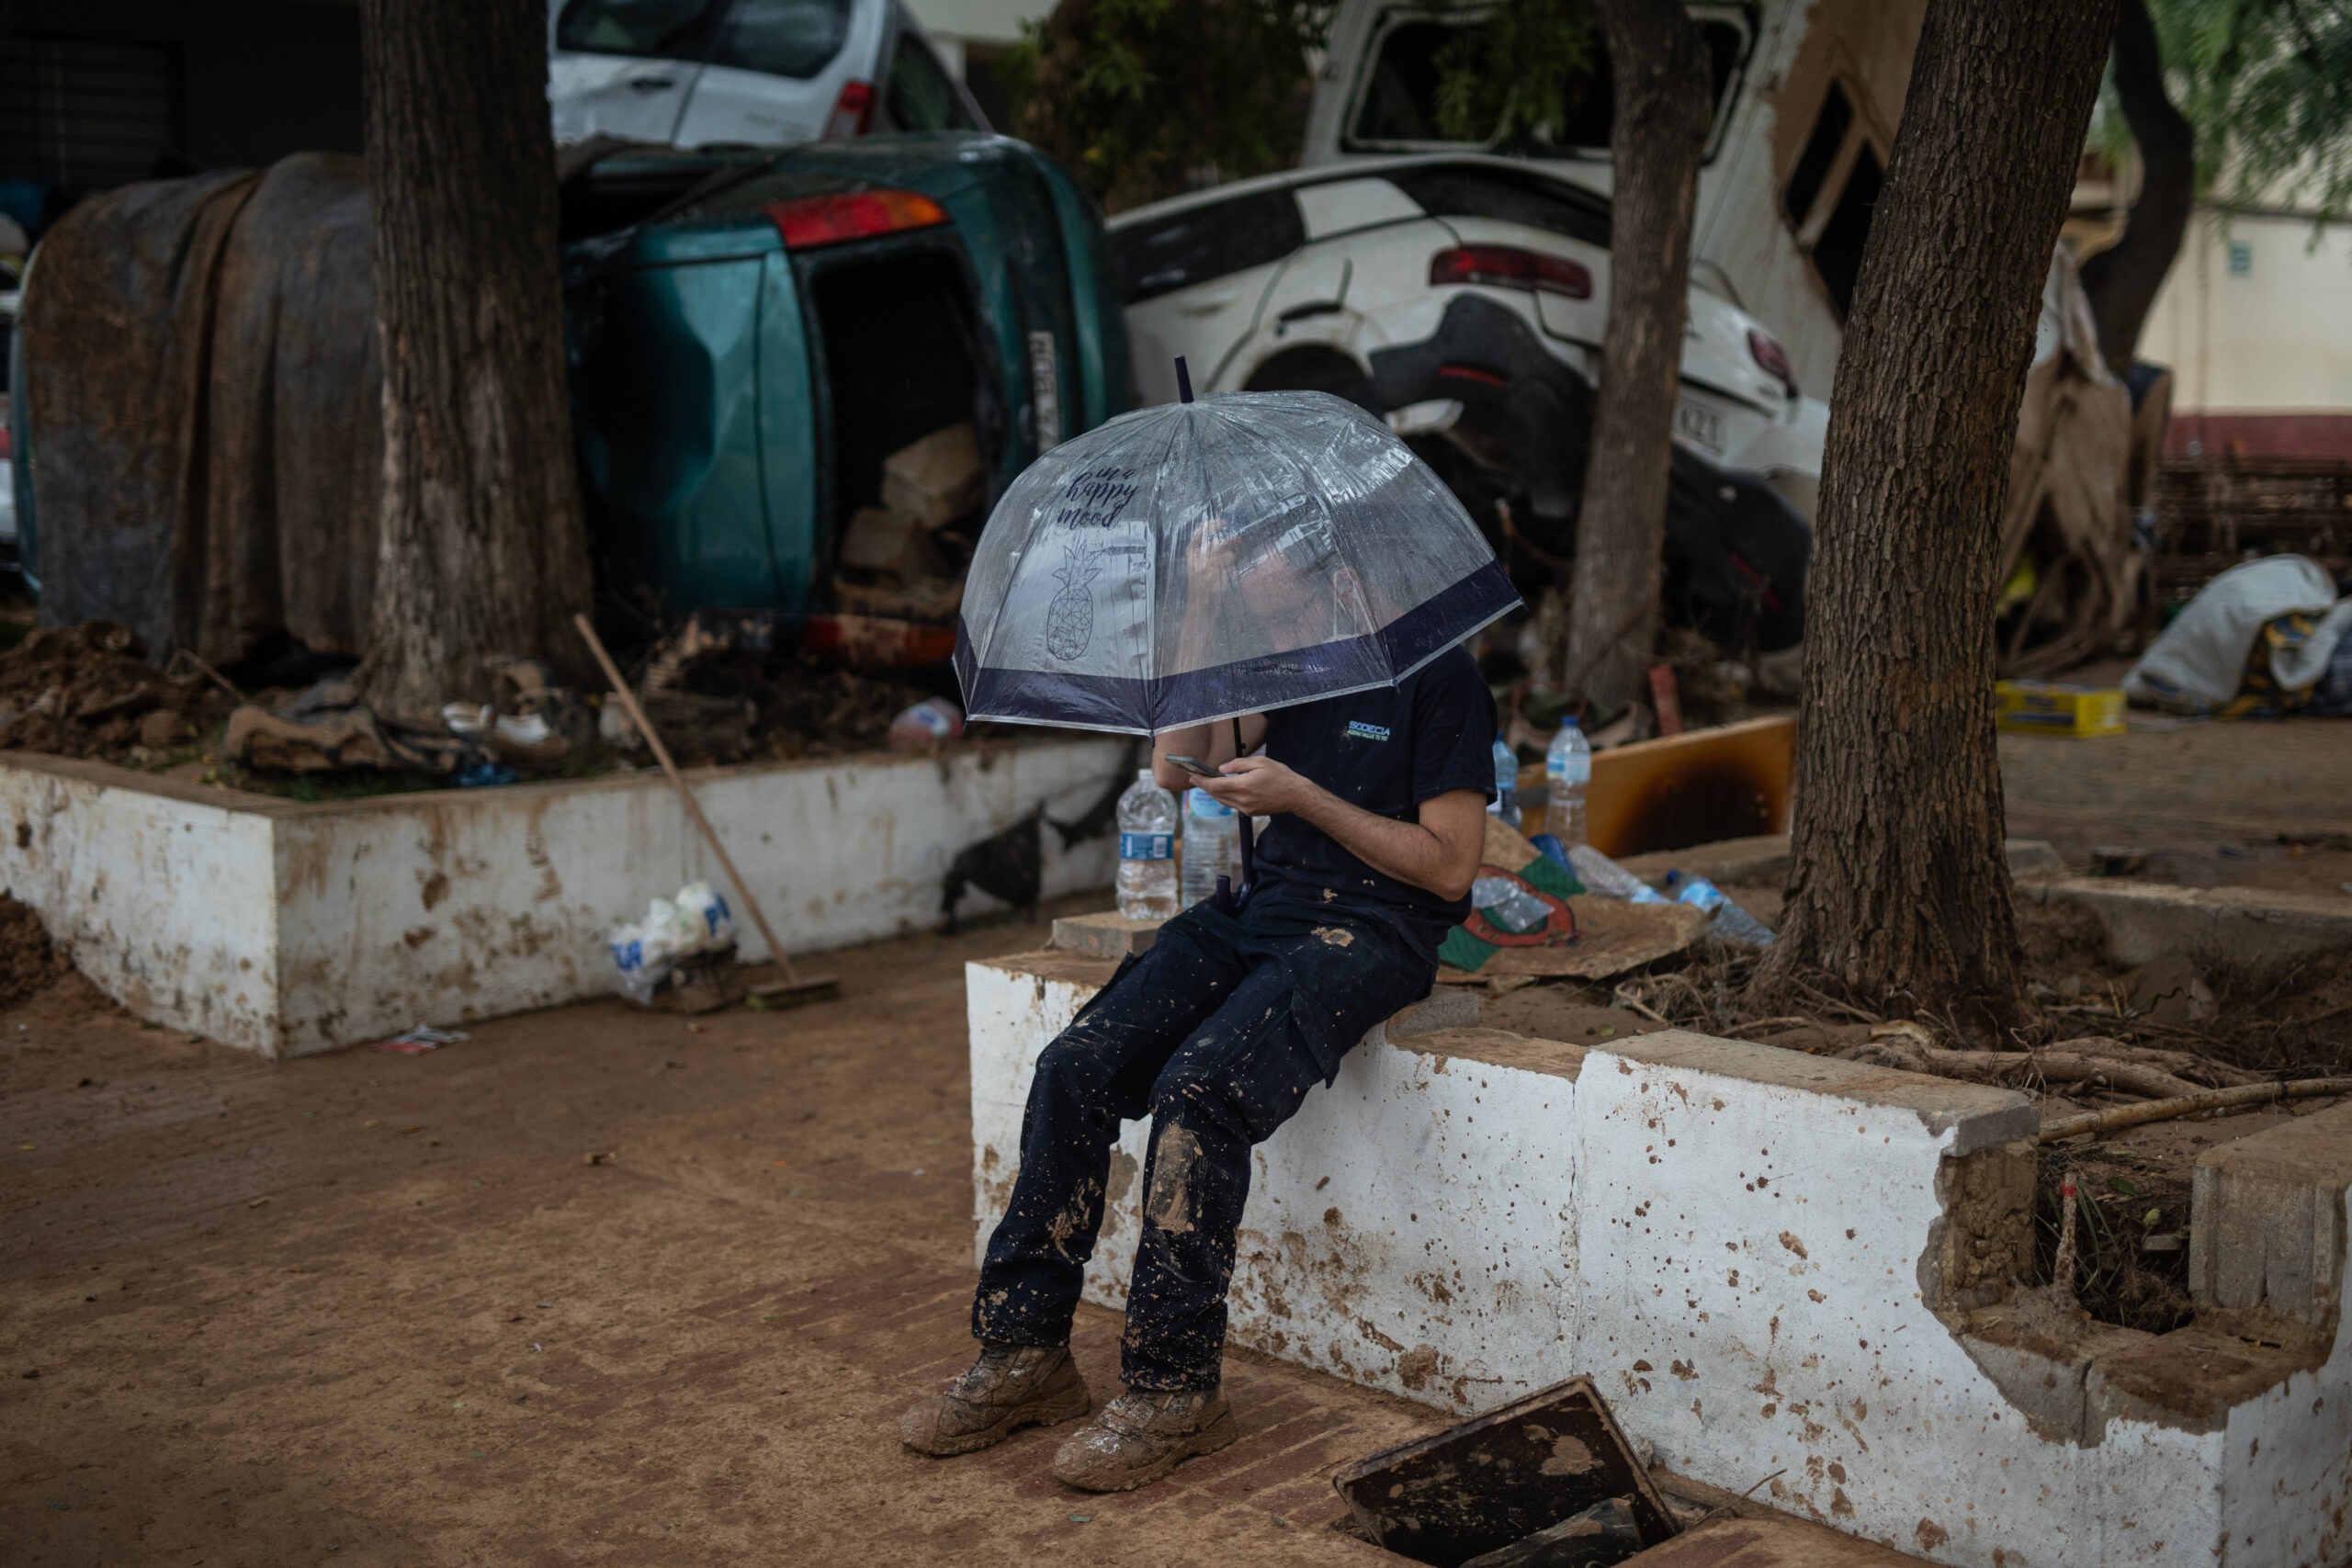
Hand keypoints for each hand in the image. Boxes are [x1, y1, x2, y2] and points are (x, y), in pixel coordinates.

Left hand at [1196, 754, 1311, 816]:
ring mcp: (1245, 808)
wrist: (1295, 796)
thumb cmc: (1280, 776)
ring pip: (1223, 801)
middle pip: (1216, 794)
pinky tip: (1224, 790)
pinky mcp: (1250, 812)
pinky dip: (1224, 797)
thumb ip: (1238, 764)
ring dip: (1213, 792)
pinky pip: (1232, 804)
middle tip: (1195, 778)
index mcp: (1243, 786)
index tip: (1192, 776)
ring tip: (1206, 783)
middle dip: (1204, 786)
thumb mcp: (1259, 762)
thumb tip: (1222, 768)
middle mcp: (1242, 800)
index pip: (1215, 785)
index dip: (1201, 781)